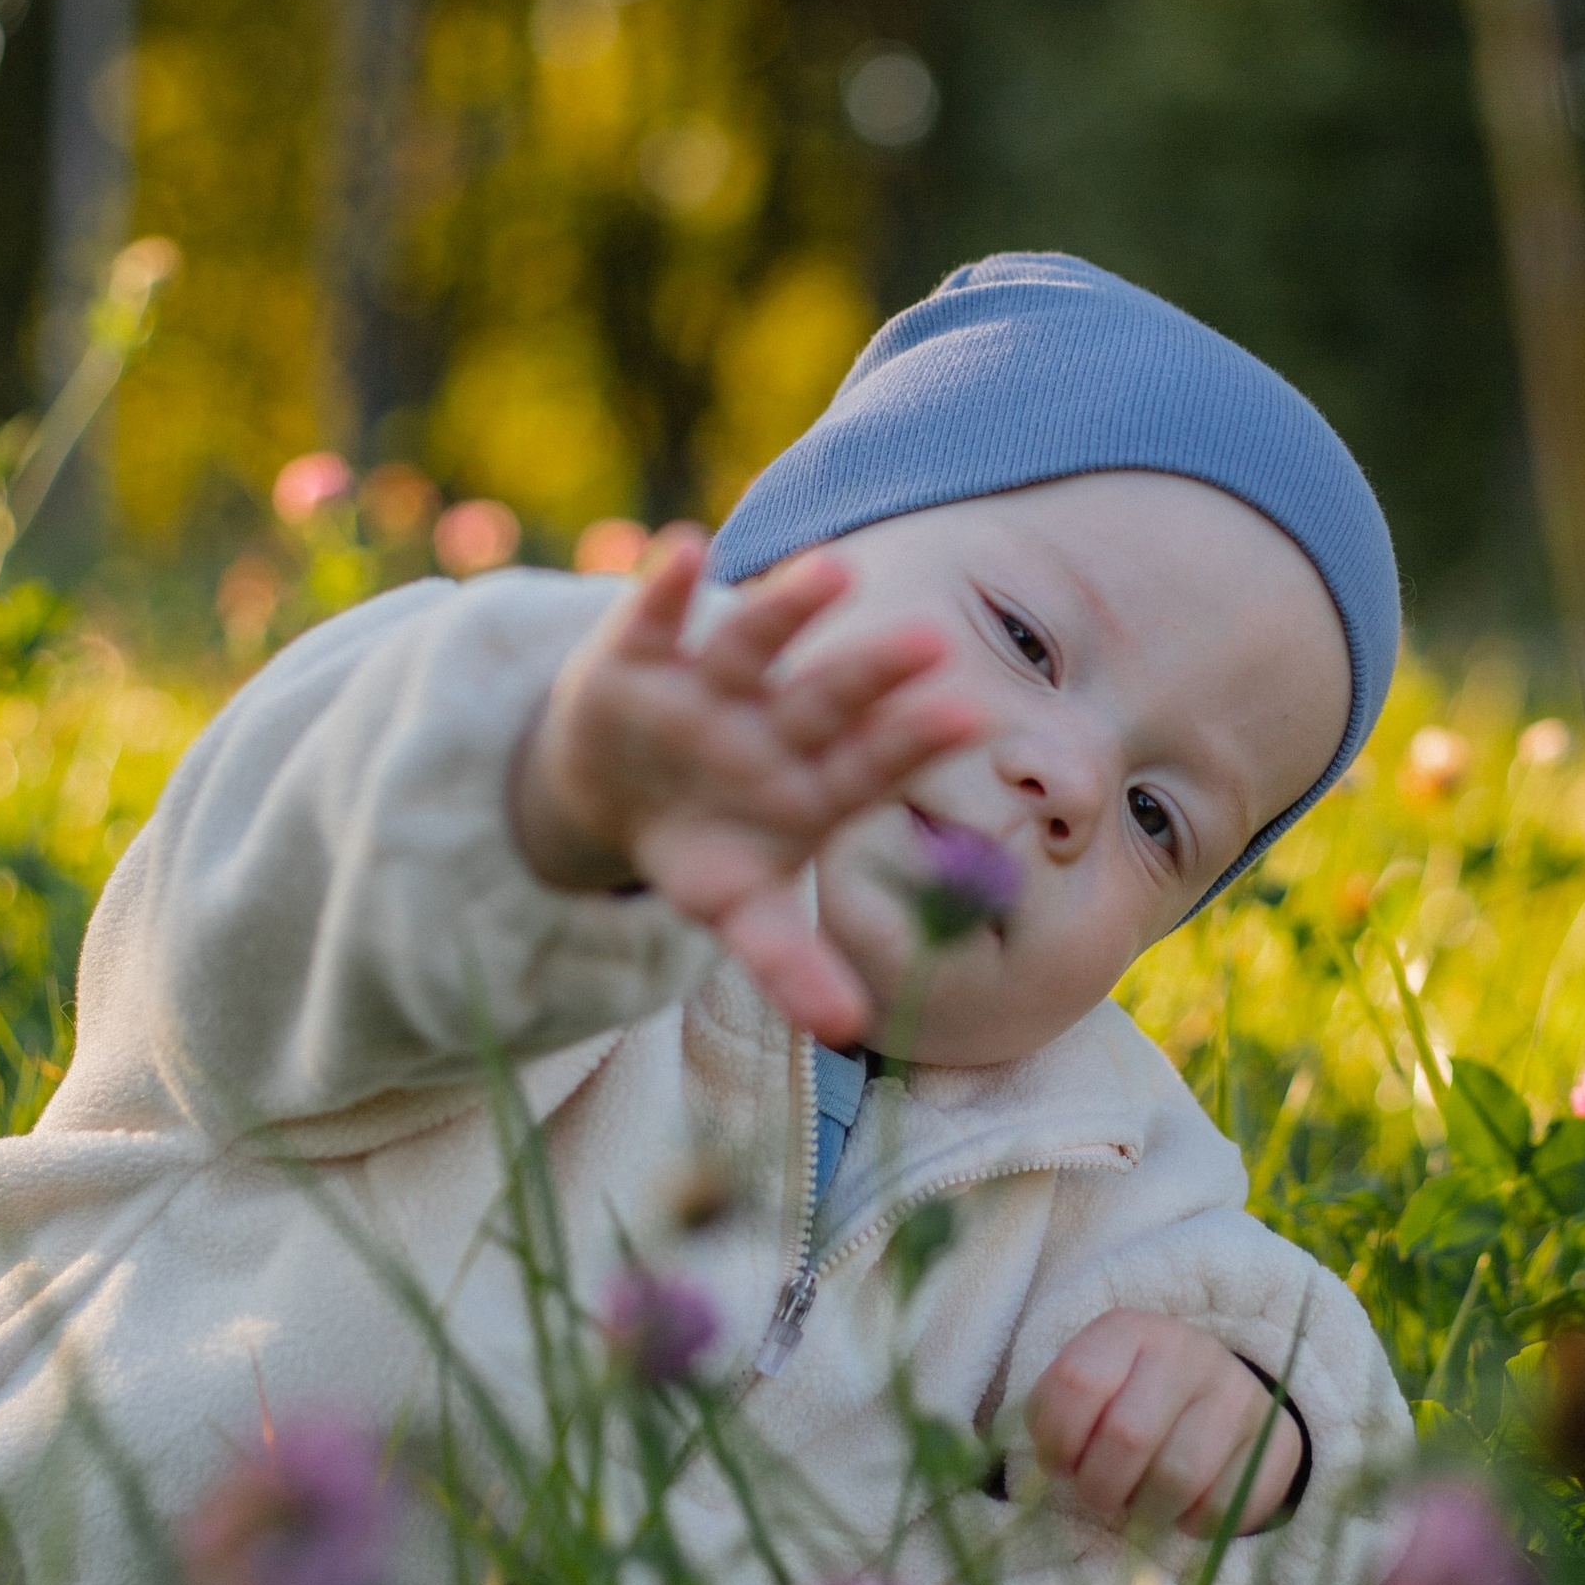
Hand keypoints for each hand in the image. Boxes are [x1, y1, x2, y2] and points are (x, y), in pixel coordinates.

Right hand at [508, 528, 978, 1042]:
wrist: (614, 784)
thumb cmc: (706, 843)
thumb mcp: (741, 905)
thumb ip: (790, 962)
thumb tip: (846, 1029)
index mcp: (812, 778)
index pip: (872, 760)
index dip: (912, 740)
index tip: (970, 714)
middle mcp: (773, 719)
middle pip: (829, 695)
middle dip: (872, 673)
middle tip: (933, 643)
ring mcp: (708, 682)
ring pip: (756, 640)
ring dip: (791, 606)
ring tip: (832, 572)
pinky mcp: (639, 655)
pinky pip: (655, 616)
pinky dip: (668, 588)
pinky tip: (687, 555)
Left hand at [1025, 1310, 1301, 1537]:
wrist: (1216, 1396)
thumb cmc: (1129, 1402)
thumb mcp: (1087, 1391)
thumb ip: (1054, 1420)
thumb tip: (1042, 1475)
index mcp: (1130, 1330)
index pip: (1076, 1383)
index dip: (1055, 1441)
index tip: (1059, 1463)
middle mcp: (1190, 1351)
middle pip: (1127, 1437)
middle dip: (1099, 1487)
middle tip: (1099, 1495)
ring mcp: (1239, 1394)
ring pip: (1177, 1477)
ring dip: (1144, 1511)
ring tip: (1139, 1504)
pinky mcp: (1278, 1441)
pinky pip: (1223, 1506)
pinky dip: (1191, 1524)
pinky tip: (1183, 1507)